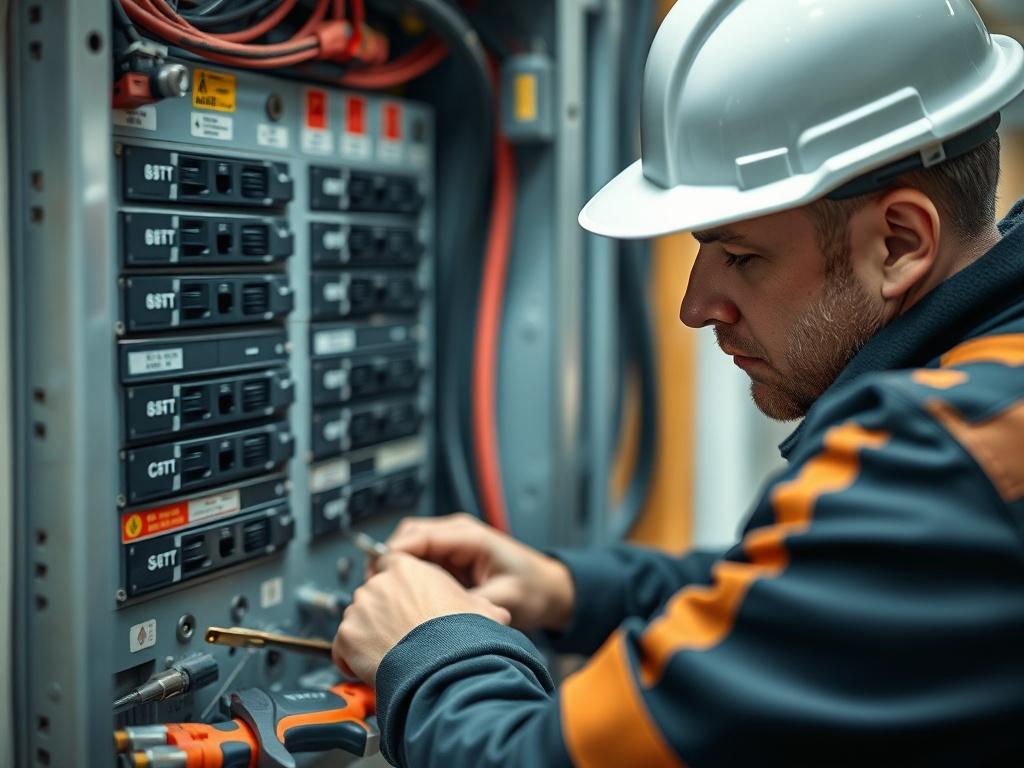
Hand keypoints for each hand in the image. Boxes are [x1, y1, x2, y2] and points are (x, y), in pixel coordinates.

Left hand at [333, 552, 511, 684]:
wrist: (440, 665)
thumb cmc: (459, 635)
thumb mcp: (482, 610)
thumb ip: (481, 606)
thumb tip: (496, 614)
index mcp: (407, 569)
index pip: (391, 563)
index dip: (397, 584)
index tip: (402, 600)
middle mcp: (378, 584)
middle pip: (373, 594)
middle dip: (382, 612)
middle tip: (400, 633)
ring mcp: (358, 610)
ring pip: (358, 620)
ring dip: (369, 635)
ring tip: (391, 654)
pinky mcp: (346, 637)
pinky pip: (343, 648)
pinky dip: (353, 659)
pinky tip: (374, 667)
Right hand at [382, 513, 574, 633]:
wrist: (549, 590)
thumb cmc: (533, 590)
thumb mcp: (505, 600)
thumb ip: (470, 604)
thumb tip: (436, 615)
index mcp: (469, 536)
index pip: (419, 535)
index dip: (394, 555)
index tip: (377, 578)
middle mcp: (457, 534)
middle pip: (407, 537)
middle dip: (389, 561)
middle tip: (377, 591)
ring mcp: (452, 545)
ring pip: (409, 548)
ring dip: (397, 569)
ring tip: (388, 597)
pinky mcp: (450, 559)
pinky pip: (419, 561)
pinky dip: (408, 576)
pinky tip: (404, 599)